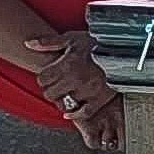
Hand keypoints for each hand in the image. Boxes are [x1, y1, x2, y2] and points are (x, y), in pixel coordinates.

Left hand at [26, 32, 121, 148]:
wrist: (124, 51)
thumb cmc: (98, 43)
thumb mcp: (72, 38)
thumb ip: (48, 42)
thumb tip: (28, 44)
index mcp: (67, 64)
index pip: (42, 79)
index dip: (43, 77)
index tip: (49, 75)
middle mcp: (75, 80)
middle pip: (49, 93)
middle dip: (50, 89)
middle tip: (57, 84)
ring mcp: (87, 92)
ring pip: (63, 104)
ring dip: (61, 100)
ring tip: (66, 93)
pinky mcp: (99, 100)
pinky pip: (82, 113)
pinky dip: (74, 114)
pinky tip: (70, 111)